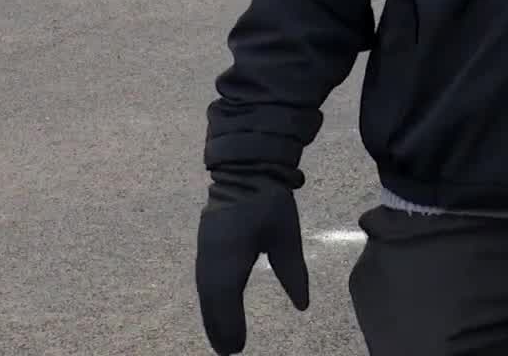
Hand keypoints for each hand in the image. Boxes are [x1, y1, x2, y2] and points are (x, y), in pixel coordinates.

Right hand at [195, 176, 309, 353]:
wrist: (245, 169)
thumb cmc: (269, 201)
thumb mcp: (287, 236)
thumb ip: (293, 271)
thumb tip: (302, 305)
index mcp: (231, 256)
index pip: (228, 298)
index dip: (231, 325)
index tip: (238, 348)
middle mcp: (212, 257)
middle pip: (212, 300)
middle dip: (219, 327)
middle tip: (228, 352)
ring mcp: (205, 250)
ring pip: (205, 291)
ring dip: (212, 316)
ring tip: (221, 340)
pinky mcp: (206, 245)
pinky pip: (204, 280)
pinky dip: (209, 299)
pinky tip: (215, 309)